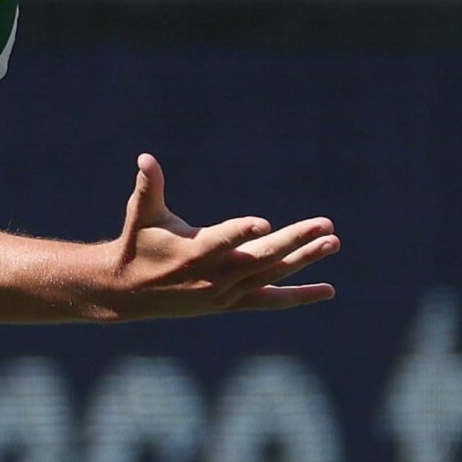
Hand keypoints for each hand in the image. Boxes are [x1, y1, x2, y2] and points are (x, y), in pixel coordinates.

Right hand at [101, 154, 338, 320]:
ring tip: (333, 242)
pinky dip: (299, 295)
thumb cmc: (138, 243)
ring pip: (271, 276)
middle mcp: (213, 277)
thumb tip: (145, 158)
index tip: (264, 223)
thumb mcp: (141, 215)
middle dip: (294, 241)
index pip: (221, 241)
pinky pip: (270, 300)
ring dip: (303, 259)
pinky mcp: (232, 303)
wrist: (129, 292)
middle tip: (326, 225)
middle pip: (260, 258)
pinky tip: (328, 290)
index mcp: (191, 253)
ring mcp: (225, 293)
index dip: (241, 232)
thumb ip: (148, 187)